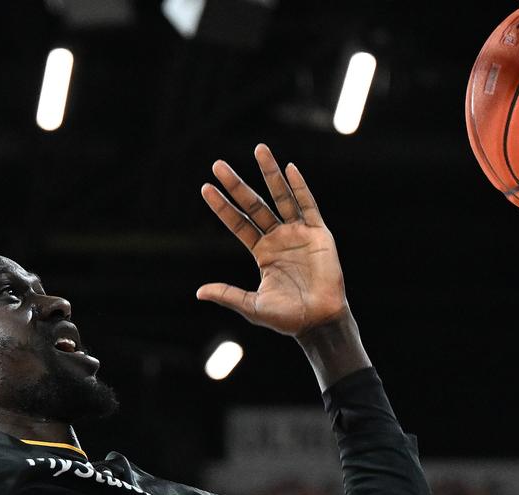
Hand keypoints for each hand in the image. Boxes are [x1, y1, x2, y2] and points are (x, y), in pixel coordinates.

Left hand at [198, 144, 348, 338]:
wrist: (318, 321)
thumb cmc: (287, 318)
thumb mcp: (251, 306)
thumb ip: (228, 294)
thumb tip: (199, 292)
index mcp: (262, 253)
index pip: (238, 223)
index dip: (222, 207)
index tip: (205, 188)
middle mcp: (278, 238)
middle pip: (254, 204)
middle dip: (236, 185)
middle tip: (217, 164)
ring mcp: (299, 233)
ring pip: (281, 197)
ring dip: (270, 174)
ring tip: (258, 149)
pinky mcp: (319, 234)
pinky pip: (308, 206)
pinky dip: (300, 187)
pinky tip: (290, 169)